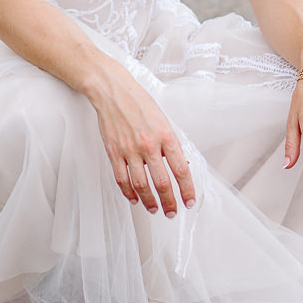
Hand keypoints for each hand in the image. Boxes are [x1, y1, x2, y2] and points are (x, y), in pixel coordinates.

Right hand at [85, 63, 196, 217]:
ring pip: (141, 185)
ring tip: (155, 209)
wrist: (113, 91)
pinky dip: (128, 192)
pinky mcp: (114, 152)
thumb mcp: (163, 120)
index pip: (181, 170)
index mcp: (166, 136)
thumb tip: (180, 165)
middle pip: (162, 182)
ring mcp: (129, 150)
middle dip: (170, 201)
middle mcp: (149, 145)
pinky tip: (134, 198)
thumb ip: (171, 144)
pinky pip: (121, 178)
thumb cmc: (139, 102)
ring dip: (149, 201)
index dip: (187, 189)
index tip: (189, 200)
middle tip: (172, 212)